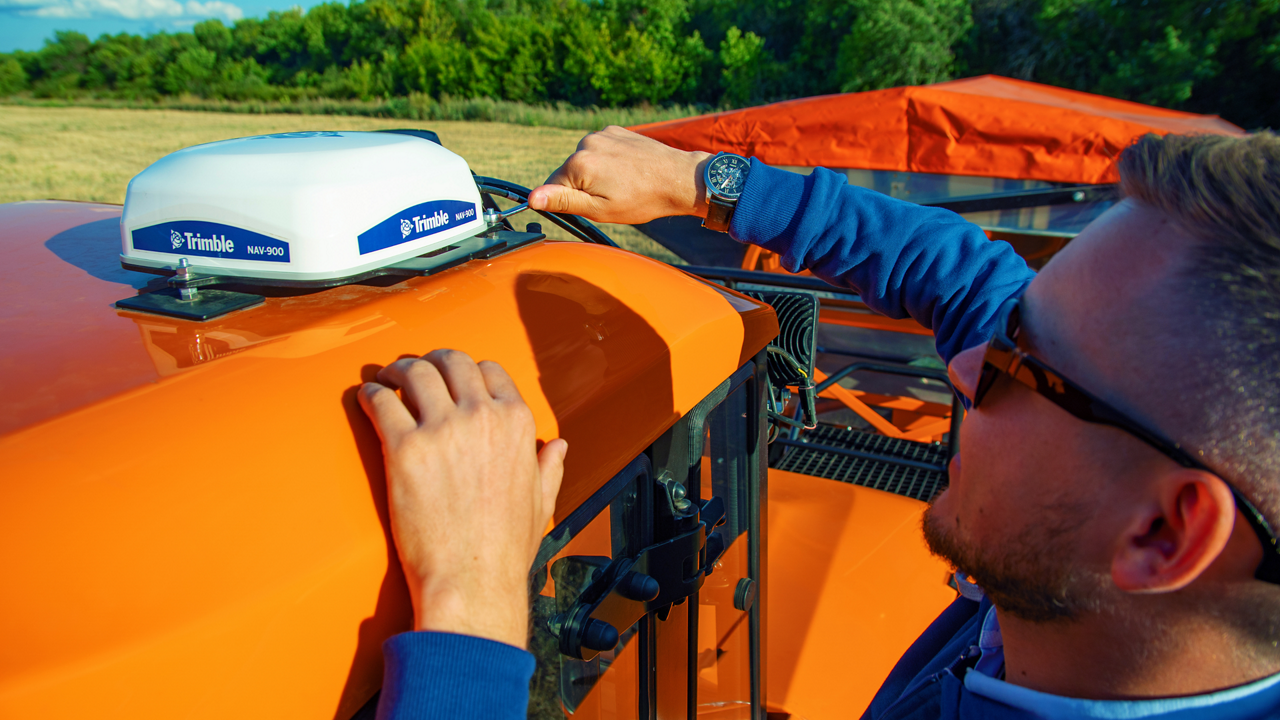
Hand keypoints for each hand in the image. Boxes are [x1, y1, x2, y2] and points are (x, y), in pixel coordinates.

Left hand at [358, 349, 566, 648]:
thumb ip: (548, 468)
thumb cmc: (504, 550)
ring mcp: (442, 429)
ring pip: (413, 371)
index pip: (489, 370)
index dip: (466, 370)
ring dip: (396, 371)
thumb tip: (558, 447)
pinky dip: (371, 395)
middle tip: (411, 372)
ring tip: (385, 380)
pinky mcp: (404, 448)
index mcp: (517, 423)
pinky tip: (367, 399)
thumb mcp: (540, 503)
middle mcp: (482, 415)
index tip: (450, 379)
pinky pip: (382, 401)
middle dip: (430, 361)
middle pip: (450, 361)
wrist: (471, 582)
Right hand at [528, 125, 712, 224]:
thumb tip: (532, 198)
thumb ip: (563, 201)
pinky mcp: (616, 130)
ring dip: (597, 174)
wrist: (678, 179)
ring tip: (623, 184)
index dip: (568, 202)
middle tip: (613, 197)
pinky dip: (608, 162)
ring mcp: (602, 133)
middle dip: (584, 187)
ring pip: (585, 161)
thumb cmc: (643, 199)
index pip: (552, 187)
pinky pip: (600, 150)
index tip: (593, 206)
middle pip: (569, 173)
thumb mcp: (600, 209)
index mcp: (578, 164)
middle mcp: (586, 142)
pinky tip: (627, 171)